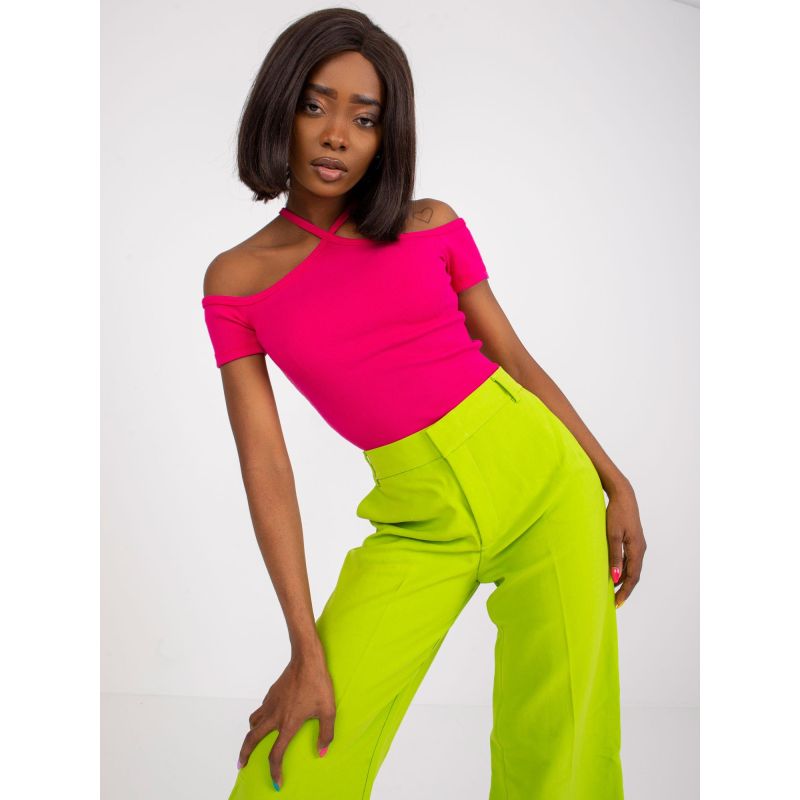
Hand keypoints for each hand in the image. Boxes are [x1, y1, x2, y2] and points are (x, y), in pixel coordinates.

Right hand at [237, 649, 335, 790]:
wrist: (306, 659)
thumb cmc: (318, 684)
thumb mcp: (328, 710)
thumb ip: (326, 734)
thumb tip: (322, 752)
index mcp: (288, 724)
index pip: (275, 754)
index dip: (275, 771)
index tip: (276, 781)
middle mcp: (275, 716)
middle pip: (252, 740)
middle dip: (244, 754)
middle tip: (241, 765)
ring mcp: (271, 703)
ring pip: (253, 722)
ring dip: (250, 734)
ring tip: (251, 741)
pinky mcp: (271, 693)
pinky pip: (261, 709)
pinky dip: (259, 717)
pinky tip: (267, 717)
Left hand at [605, 481, 646, 608]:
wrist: (623, 496)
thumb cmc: (616, 514)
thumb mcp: (612, 536)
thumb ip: (614, 557)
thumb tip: (615, 578)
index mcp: (637, 549)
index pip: (633, 577)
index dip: (625, 592)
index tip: (617, 603)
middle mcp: (640, 549)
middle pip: (635, 575)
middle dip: (625, 589)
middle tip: (615, 602)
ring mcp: (638, 545)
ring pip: (632, 568)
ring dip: (624, 580)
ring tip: (613, 590)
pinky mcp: (633, 540)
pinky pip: (630, 560)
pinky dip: (623, 569)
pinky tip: (614, 573)